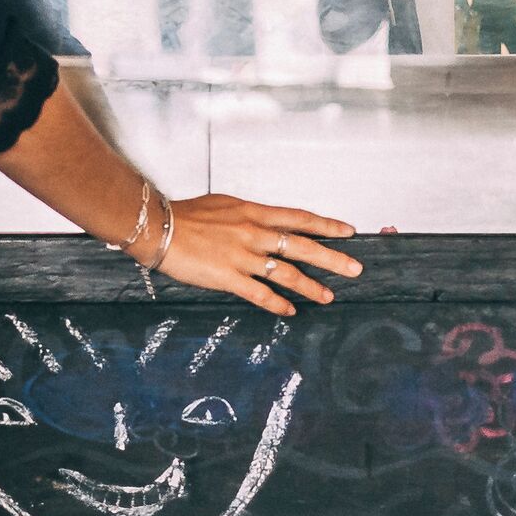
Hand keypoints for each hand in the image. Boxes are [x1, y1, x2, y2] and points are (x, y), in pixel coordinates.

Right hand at [153, 193, 360, 312]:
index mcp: (254, 213)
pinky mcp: (228, 277)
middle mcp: (254, 234)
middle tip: (355, 268)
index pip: (299, 218)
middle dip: (332, 258)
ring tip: (328, 297)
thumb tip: (267, 222)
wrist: (160, 227)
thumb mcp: (225, 205)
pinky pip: (260, 294)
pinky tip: (290, 311)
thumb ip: (250, 215)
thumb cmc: (188, 215)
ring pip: (286, 274)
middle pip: (302, 246)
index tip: (348, 232)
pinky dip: (277, 304)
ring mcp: (243, 257)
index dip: (326, 225)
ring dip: (310, 287)